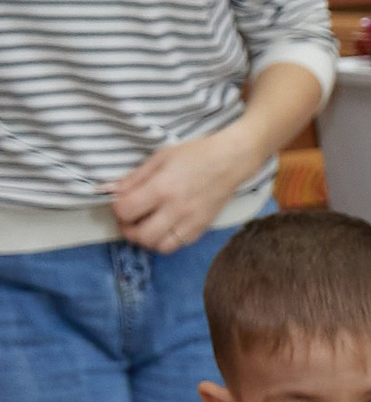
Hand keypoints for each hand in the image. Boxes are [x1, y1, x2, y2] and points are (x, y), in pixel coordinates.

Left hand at [110, 127, 258, 252]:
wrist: (229, 163)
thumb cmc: (194, 155)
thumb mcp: (159, 159)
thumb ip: (134, 178)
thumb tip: (110, 191)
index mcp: (161, 188)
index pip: (126, 211)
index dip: (117, 208)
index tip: (119, 201)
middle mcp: (176, 210)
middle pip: (141, 236)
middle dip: (128, 229)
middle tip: (128, 219)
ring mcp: (191, 223)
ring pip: (160, 246)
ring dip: (147, 240)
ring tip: (145, 226)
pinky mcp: (201, 229)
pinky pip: (177, 245)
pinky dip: (165, 240)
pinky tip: (163, 227)